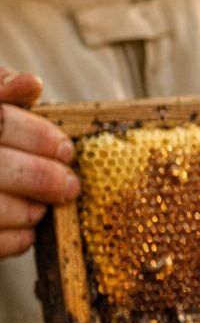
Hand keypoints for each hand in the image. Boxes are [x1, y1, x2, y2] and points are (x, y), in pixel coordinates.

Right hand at [0, 68, 78, 258]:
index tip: (66, 150)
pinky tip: (26, 226)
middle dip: (44, 178)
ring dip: (32, 210)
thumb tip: (31, 85)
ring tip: (43, 205)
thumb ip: (0, 89)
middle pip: (0, 168)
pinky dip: (18, 237)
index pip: (1, 123)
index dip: (39, 137)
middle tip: (69, 184)